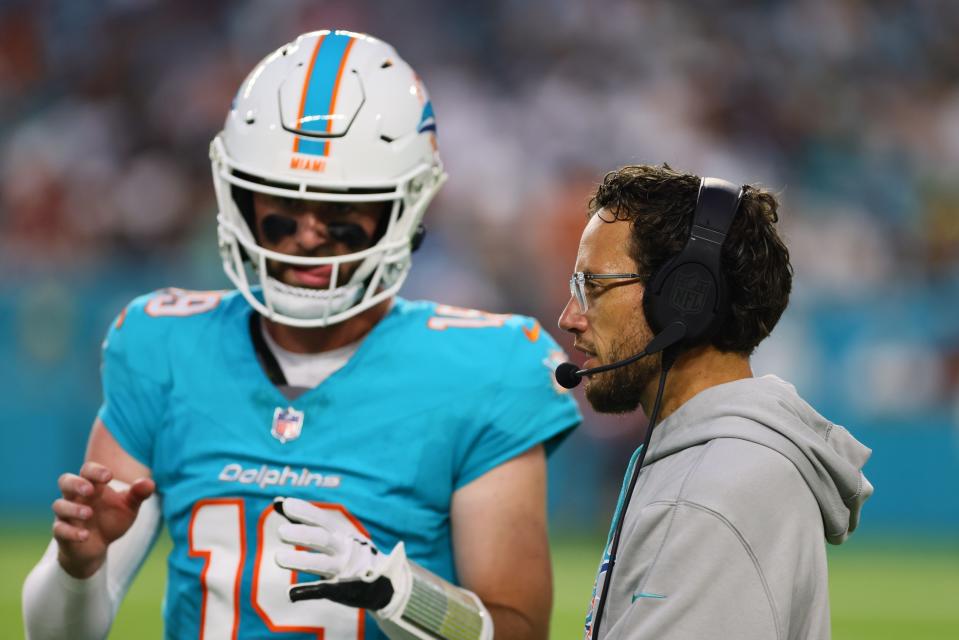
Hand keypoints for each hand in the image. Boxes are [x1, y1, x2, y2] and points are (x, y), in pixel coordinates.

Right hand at [52, 461, 154, 578]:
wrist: (98, 547)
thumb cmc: (112, 519)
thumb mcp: (129, 506)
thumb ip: (138, 494)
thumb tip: (149, 483)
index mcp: (92, 485)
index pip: (87, 470)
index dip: (96, 470)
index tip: (109, 476)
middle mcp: (76, 497)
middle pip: (65, 481)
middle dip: (76, 483)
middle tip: (90, 490)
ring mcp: (66, 515)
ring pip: (59, 505)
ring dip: (73, 509)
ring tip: (89, 513)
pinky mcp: (62, 533)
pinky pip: (59, 530)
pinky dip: (71, 532)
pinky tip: (85, 535)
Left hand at [272, 497, 406, 612]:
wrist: (385, 583)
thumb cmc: (351, 552)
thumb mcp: (335, 533)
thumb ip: (304, 519)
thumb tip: (278, 501)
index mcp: (341, 533)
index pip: (322, 519)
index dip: (305, 511)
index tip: (286, 504)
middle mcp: (344, 549)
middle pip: (322, 539)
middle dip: (303, 534)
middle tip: (281, 532)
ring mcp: (343, 570)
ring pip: (321, 564)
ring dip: (300, 561)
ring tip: (277, 558)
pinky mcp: (341, 590)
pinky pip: (322, 590)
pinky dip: (306, 592)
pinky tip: (290, 593)